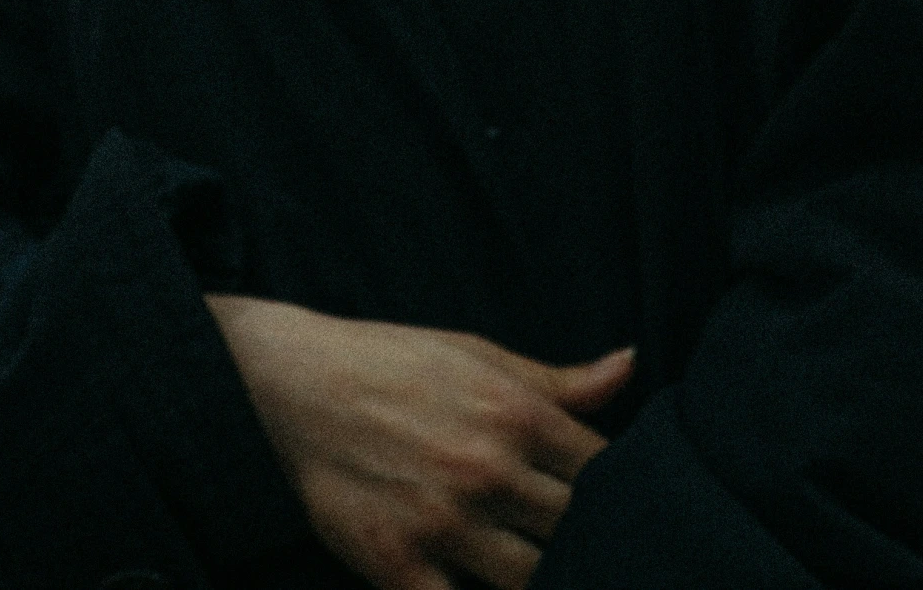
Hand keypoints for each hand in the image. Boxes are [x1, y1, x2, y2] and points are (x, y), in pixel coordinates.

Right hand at [206, 294, 632, 589]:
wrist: (292, 385)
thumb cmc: (394, 363)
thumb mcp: (480, 355)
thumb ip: (558, 380)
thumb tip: (629, 366)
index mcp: (516, 414)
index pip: (603, 472)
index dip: (616, 492)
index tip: (614, 503)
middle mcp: (487, 470)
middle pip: (574, 530)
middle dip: (584, 539)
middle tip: (586, 547)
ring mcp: (444, 524)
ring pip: (531, 579)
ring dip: (542, 577)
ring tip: (542, 570)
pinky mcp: (397, 567)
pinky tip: (483, 589)